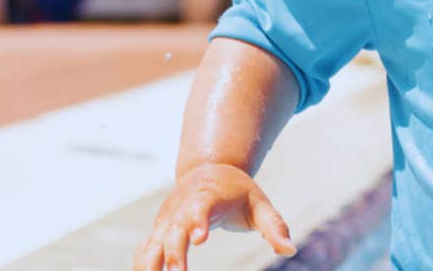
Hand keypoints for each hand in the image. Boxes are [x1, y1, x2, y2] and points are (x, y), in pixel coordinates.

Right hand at [134, 162, 296, 270]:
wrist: (208, 170)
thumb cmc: (238, 192)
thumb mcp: (260, 205)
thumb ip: (275, 226)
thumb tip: (290, 251)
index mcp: (208, 196)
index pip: (201, 207)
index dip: (198, 221)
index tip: (200, 239)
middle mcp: (183, 208)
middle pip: (174, 228)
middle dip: (173, 251)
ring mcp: (168, 220)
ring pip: (153, 243)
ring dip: (149, 264)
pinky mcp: (159, 231)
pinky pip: (146, 251)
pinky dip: (142, 266)